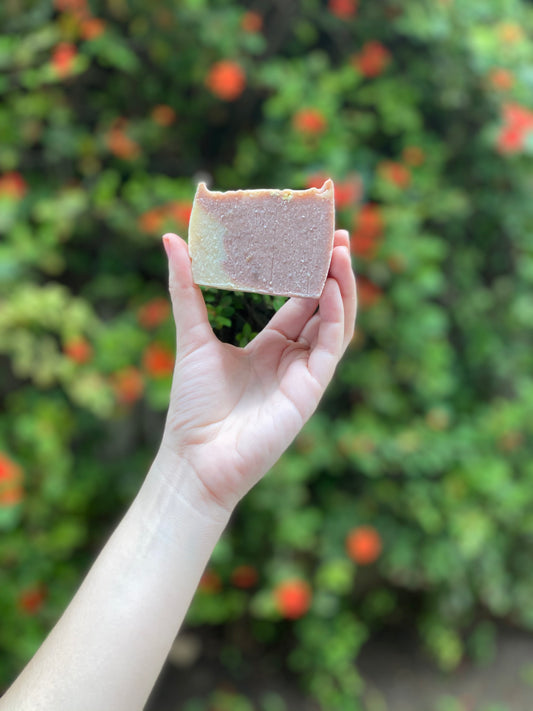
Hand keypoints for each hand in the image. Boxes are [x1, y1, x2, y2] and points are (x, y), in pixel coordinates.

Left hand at [157, 230, 356, 517]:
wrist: (196, 456)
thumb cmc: (194, 405)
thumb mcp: (192, 336)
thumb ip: (186, 288)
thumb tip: (172, 239)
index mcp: (269, 346)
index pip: (298, 300)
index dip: (307, 269)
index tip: (311, 234)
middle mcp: (292, 357)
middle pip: (322, 306)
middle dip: (331, 271)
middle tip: (335, 233)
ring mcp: (304, 373)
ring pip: (336, 322)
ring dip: (341, 286)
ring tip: (339, 250)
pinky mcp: (310, 389)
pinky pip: (332, 346)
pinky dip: (337, 314)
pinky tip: (332, 284)